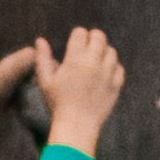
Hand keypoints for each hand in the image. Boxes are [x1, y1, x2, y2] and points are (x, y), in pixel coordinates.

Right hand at [31, 24, 126, 157]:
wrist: (77, 127)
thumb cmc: (58, 104)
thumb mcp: (45, 81)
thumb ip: (43, 59)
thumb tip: (40, 40)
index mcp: (75, 59)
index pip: (81, 33)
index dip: (78, 36)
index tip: (76, 44)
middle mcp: (93, 63)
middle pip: (99, 36)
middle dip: (93, 39)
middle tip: (88, 48)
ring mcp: (107, 74)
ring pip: (111, 51)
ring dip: (104, 52)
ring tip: (97, 61)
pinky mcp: (115, 86)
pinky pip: (120, 68)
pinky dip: (114, 68)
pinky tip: (106, 73)